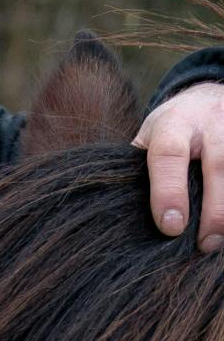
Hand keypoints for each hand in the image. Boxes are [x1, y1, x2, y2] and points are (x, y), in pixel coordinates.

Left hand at [133, 81, 223, 249]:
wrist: (209, 97)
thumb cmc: (172, 127)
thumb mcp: (150, 137)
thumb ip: (140, 167)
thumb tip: (126, 212)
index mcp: (174, 124)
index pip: (169, 155)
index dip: (169, 192)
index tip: (171, 227)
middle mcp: (211, 125)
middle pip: (218, 167)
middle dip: (214, 210)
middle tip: (205, 244)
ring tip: (219, 241)